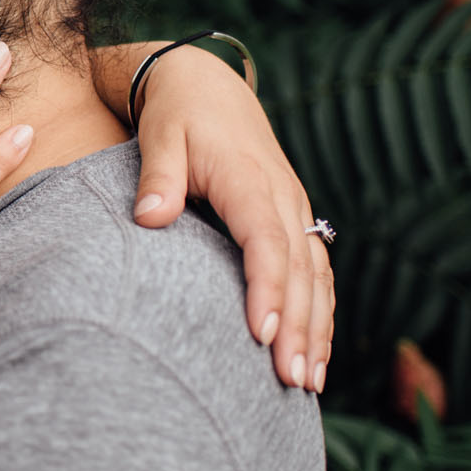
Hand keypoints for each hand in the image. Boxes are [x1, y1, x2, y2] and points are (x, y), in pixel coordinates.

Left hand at [114, 43, 334, 393]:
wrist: (208, 86)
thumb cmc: (179, 116)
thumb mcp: (161, 136)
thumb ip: (158, 177)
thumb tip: (149, 217)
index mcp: (251, 180)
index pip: (267, 240)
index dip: (268, 287)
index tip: (264, 333)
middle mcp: (283, 198)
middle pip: (300, 270)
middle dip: (300, 328)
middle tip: (291, 381)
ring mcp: (294, 211)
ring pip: (316, 277)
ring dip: (317, 330)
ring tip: (308, 384)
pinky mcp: (294, 221)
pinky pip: (316, 273)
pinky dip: (320, 314)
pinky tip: (316, 355)